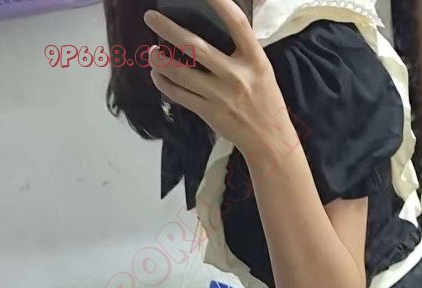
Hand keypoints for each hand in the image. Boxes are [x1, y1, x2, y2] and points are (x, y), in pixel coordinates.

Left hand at [143, 0, 292, 156]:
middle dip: (168, 29)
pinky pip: (180, 95)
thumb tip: (228, 20)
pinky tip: (158, 76)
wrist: (270, 140)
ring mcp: (221, 95)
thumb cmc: (266, 101)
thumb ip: (245, 48)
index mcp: (254, 60)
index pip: (236, 23)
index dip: (220, 3)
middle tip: (151, 17)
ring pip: (181, 73)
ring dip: (160, 60)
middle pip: (195, 46)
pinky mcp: (210, 113)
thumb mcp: (262, 70)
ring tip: (152, 52)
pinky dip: (164, 84)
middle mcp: (236, 75)